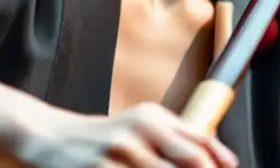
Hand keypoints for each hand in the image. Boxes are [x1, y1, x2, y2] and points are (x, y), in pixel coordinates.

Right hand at [19, 102, 237, 167]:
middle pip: (190, 160)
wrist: (53, 139)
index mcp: (155, 118)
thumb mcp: (144, 128)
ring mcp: (119, 151)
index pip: (200, 142)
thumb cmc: (109, 139)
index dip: (219, 161)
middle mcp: (140, 130)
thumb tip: (226, 161)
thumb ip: (181, 139)